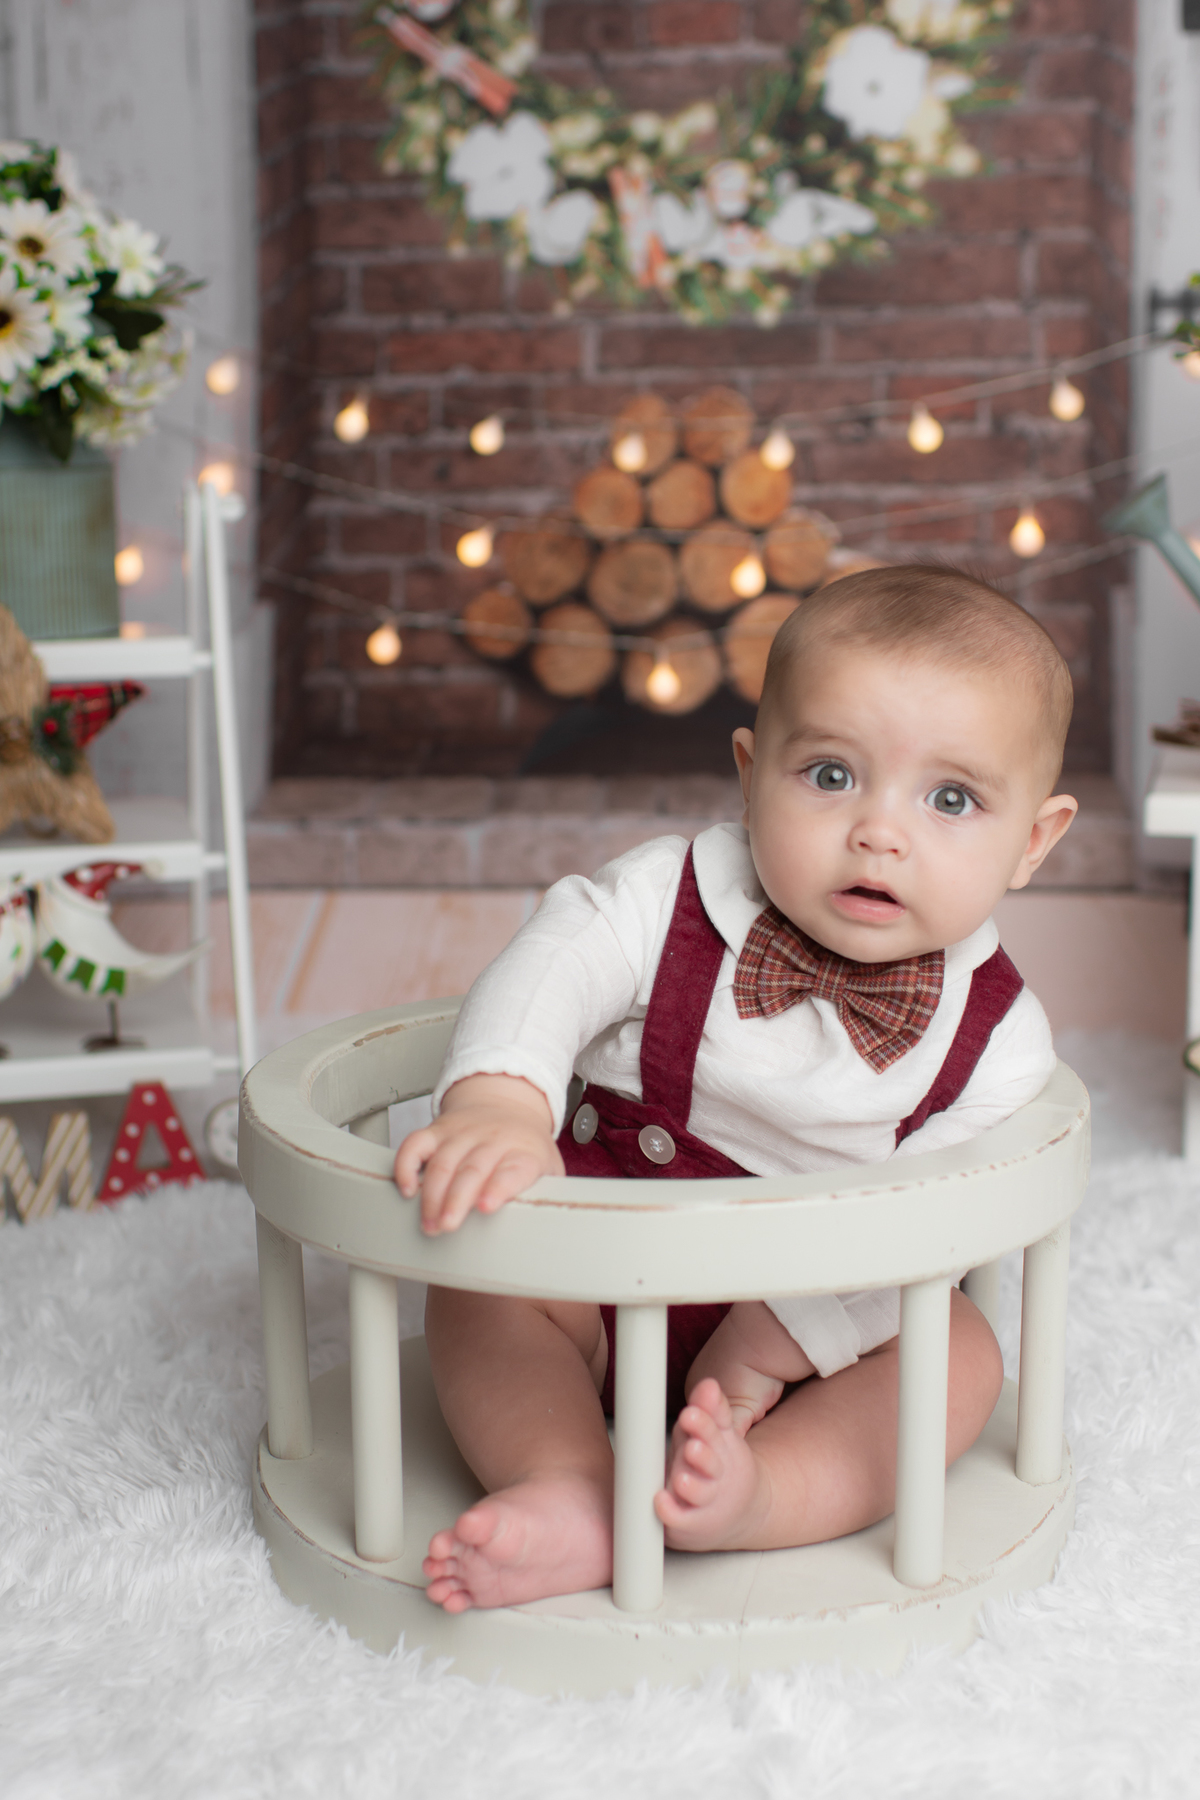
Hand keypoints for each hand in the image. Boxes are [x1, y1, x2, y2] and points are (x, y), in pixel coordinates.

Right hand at [393, 1073, 562, 1234]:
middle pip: (472, 1169)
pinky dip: (406, 1165)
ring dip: (431, 1194)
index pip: (513, 1169)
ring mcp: (463, 1133)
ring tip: (429, 1222)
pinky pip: (415, 1143)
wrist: (508, 1103)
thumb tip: (546, 1228)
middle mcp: (493, 1139)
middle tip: (447, 1225)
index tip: (487, 1206)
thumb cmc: (526, 1147)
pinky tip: (406, 1188)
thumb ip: (547, 1195)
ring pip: (443, 1161)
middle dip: (456, 1199)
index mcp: (525, 1152)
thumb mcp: (548, 1169)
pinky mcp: (438, 1129)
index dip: (499, 1187)